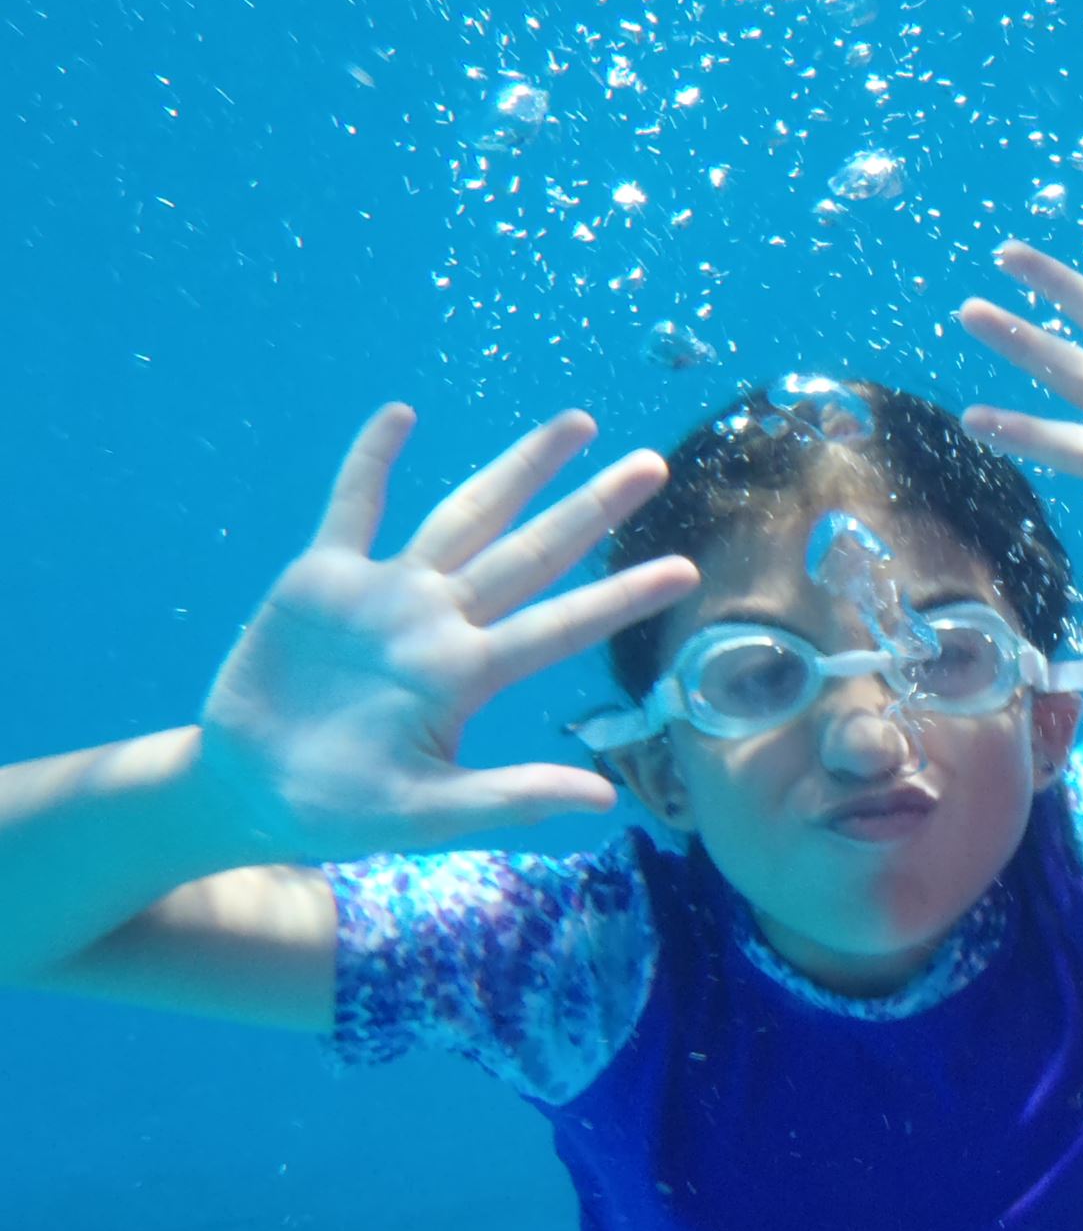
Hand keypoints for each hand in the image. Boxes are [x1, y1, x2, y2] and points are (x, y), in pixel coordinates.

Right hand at [196, 405, 697, 860]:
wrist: (249, 794)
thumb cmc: (343, 812)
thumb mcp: (428, 816)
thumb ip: (511, 799)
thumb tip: (605, 800)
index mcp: (466, 674)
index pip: (562, 626)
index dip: (619, 596)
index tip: (684, 571)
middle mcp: (438, 621)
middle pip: (532, 551)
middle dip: (590, 507)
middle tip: (654, 463)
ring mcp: (382, 594)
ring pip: (465, 514)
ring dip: (517, 467)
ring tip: (576, 422)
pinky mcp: (319, 580)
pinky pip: (351, 507)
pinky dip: (370, 461)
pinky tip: (401, 414)